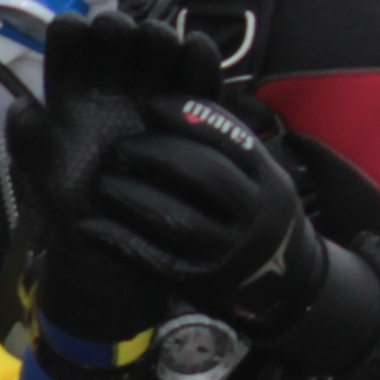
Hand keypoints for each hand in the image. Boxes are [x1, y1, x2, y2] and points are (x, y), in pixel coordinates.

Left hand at [8, 8, 231, 330]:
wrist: (118, 241)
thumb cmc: (75, 202)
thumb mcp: (45, 175)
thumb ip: (29, 141)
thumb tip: (22, 106)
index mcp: (72, 91)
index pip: (69, 44)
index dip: (71, 33)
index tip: (74, 32)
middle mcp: (111, 84)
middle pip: (116, 37)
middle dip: (116, 29)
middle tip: (118, 33)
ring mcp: (151, 91)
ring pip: (157, 49)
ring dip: (156, 37)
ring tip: (156, 40)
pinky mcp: (188, 107)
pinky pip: (196, 76)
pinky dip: (195, 58)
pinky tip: (192, 48)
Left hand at [72, 100, 316, 326]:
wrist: (288, 281)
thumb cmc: (253, 211)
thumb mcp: (257, 175)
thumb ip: (222, 143)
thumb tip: (170, 96)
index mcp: (268, 179)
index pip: (231, 138)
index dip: (189, 116)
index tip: (151, 104)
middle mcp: (255, 215)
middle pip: (205, 174)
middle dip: (157, 154)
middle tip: (121, 147)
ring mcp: (229, 252)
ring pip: (178, 220)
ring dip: (133, 197)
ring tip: (105, 182)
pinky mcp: (201, 282)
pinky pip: (156, 261)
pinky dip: (120, 242)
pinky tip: (91, 227)